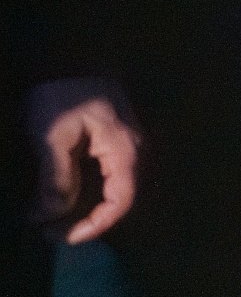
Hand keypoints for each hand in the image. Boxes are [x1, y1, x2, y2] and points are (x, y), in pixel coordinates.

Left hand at [26, 77, 140, 242]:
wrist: (67, 59)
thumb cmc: (61, 94)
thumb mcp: (51, 136)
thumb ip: (56, 178)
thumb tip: (49, 216)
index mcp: (124, 150)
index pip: (121, 201)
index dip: (96, 225)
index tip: (65, 237)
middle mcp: (134, 151)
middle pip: (120, 200)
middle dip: (87, 222)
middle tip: (50, 232)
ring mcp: (126, 147)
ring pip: (114, 191)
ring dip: (86, 210)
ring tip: (52, 220)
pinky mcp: (114, 143)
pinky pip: (108, 178)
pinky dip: (88, 195)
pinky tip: (63, 199)